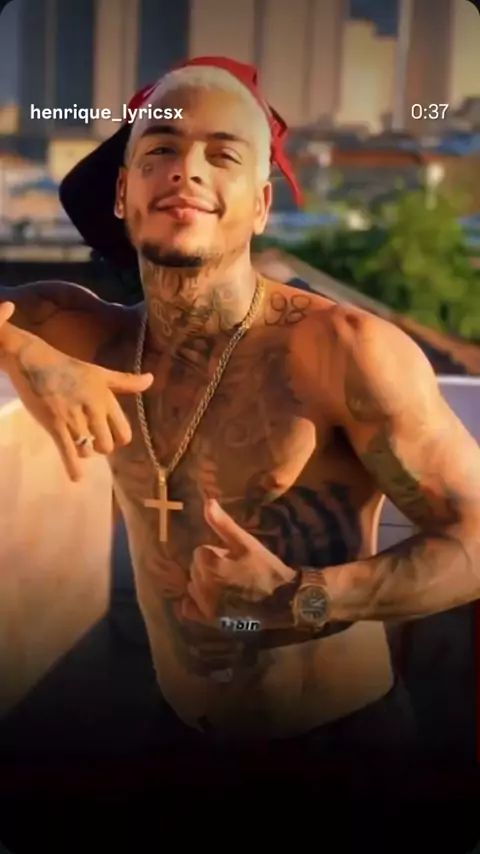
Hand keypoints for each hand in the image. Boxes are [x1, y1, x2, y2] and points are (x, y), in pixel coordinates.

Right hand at [2, 308, 152, 480]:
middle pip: (107, 445)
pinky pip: (67, 450)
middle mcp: (93, 410)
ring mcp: (73, 418)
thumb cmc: (70, 368)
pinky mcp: (54, 425)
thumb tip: (151, 380)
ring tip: (78, 445)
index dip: (120, 438)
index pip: (123, 431)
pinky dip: (72, 466)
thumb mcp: (101, 373)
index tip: (113, 437)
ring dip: (84, 451)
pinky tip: (77, 478)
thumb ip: (126, 382)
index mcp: (106, 399)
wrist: (36, 362)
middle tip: (93, 442)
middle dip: (101, 447)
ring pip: (87, 449)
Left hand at [182, 499, 297, 628]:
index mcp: (209, 565)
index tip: (233, 557)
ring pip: (193, 586)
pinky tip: (208, 600)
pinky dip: (194, 604)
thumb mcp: (246, 543)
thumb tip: (207, 501)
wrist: (283, 601)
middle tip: (233, 569)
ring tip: (226, 585)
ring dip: (204, 583)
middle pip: (196, 569)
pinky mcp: (210, 621)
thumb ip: (223, 524)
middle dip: (210, 567)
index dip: (217, 552)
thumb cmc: (266, 569)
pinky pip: (189, 610)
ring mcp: (205, 606)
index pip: (200, 551)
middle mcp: (203, 587)